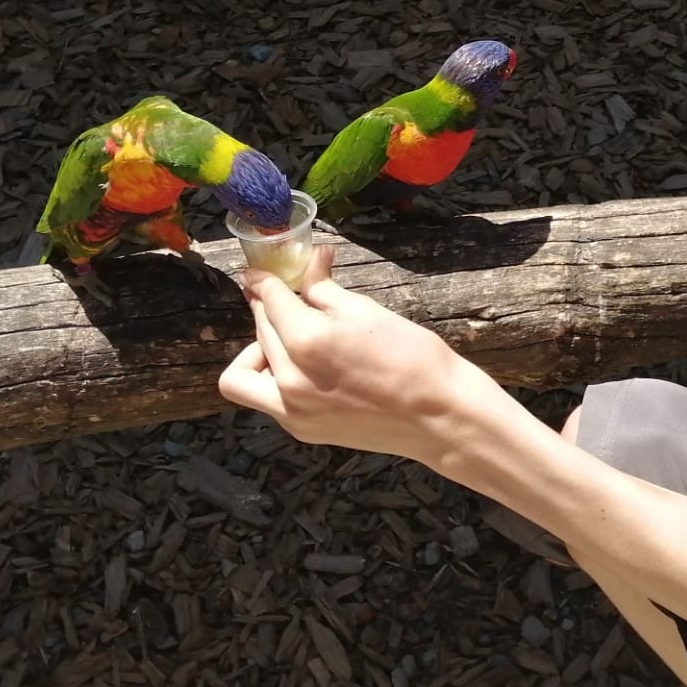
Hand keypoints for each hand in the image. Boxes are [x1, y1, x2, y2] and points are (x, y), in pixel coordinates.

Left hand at [218, 246, 488, 461]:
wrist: (439, 415)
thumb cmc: (412, 357)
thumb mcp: (367, 311)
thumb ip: (325, 288)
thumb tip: (312, 258)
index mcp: (307, 340)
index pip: (268, 299)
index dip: (262, 280)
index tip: (260, 273)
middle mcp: (289, 378)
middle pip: (259, 330)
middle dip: (269, 309)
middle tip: (289, 298)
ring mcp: (292, 410)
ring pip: (247, 372)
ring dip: (259, 349)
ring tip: (292, 340)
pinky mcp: (301, 428)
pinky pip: (266, 399)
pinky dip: (273, 377)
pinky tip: (305, 367)